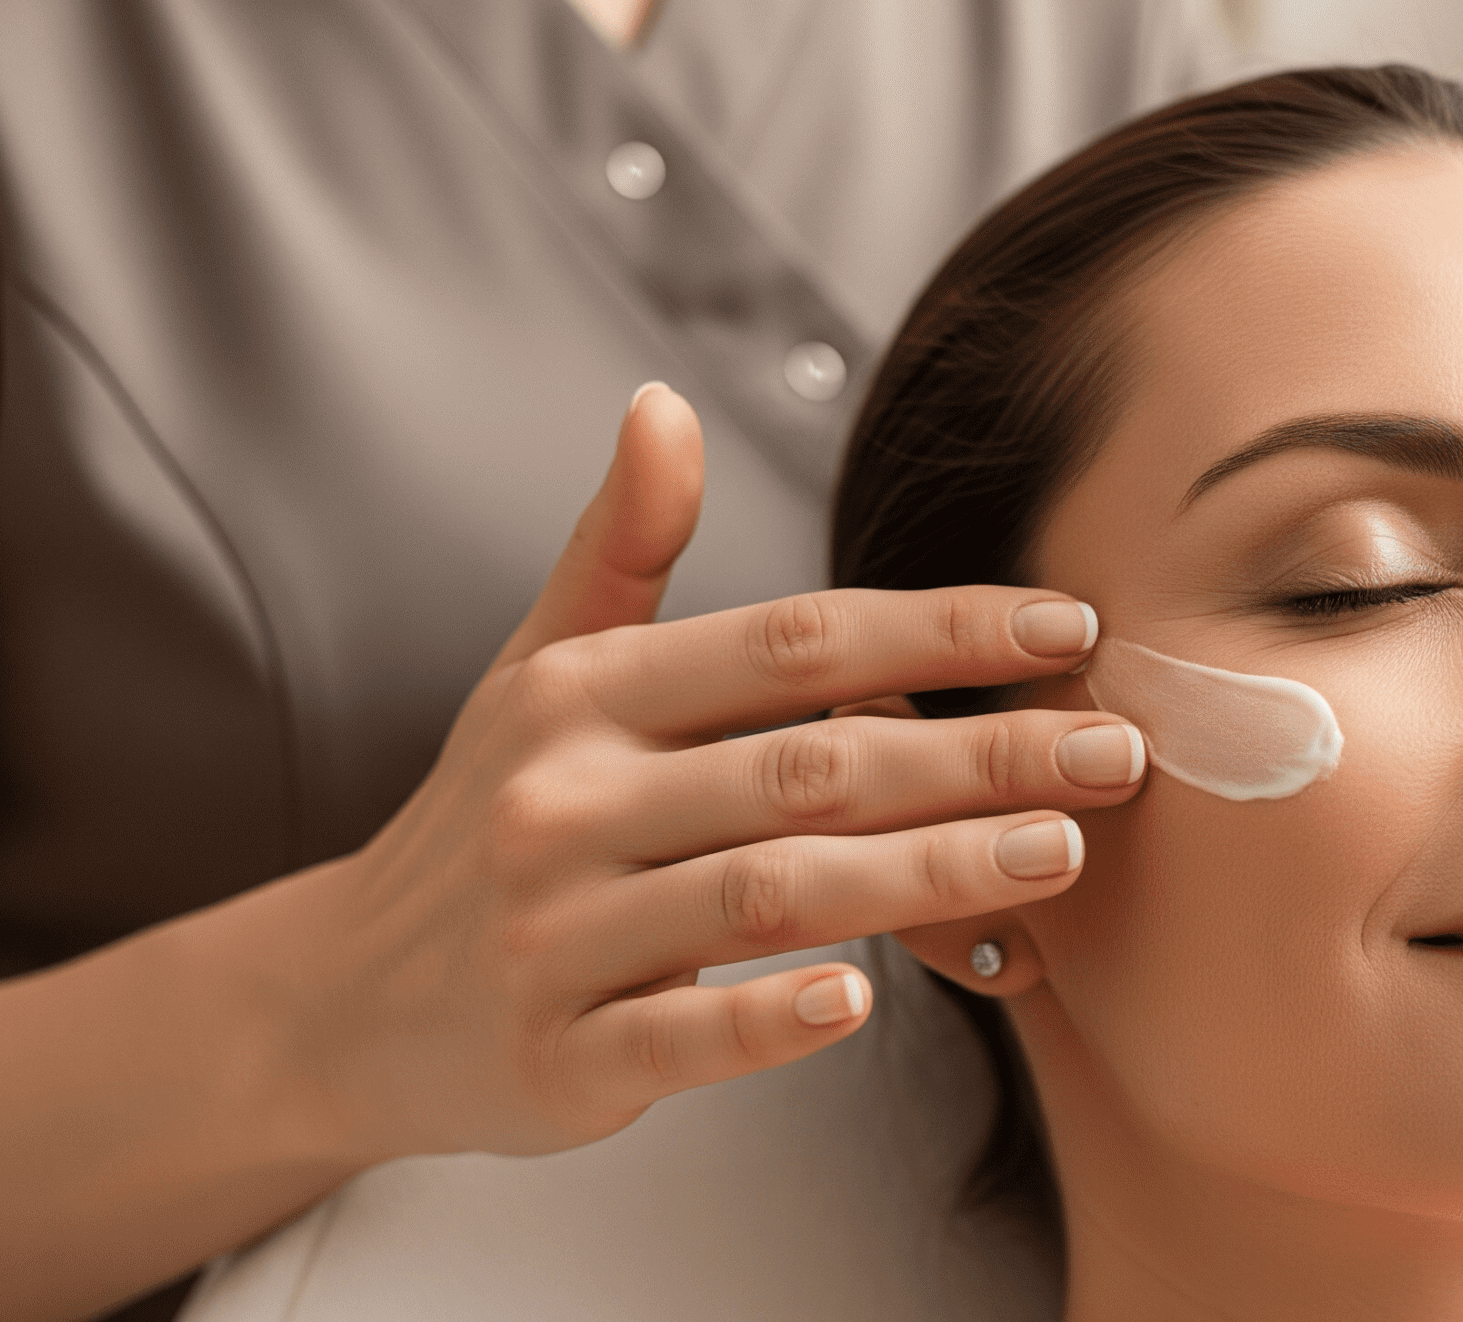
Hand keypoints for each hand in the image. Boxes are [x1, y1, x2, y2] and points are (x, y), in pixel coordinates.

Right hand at [290, 384, 1146, 1160]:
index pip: (791, 643)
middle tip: (1116, 753)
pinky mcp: (556, 1058)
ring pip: (769, 892)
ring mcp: (555, 935)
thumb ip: (622, 547)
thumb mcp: (538, 673)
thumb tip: (664, 404)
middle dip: (978, 753)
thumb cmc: (488, 818)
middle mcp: (566, 802)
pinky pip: (679, 1036)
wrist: (346, 997)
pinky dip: (770, 1016)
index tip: (1069, 625)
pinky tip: (866, 1000)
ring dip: (926, 873)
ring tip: (1059, 854)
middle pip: (808, 767)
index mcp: (582, 698)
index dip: (937, 628)